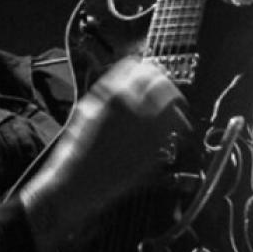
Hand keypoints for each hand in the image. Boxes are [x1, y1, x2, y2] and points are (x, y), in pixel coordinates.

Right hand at [19, 57, 189, 251]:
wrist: (79, 183)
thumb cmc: (77, 149)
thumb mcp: (86, 110)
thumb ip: (107, 91)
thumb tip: (123, 82)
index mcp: (115, 94)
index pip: (138, 68)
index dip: (142, 69)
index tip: (144, 73)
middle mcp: (135, 108)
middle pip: (161, 81)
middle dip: (161, 82)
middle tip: (162, 87)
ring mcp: (148, 128)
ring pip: (173, 102)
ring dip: (172, 100)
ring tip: (171, 104)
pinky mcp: (156, 148)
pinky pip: (175, 128)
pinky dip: (176, 123)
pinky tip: (172, 126)